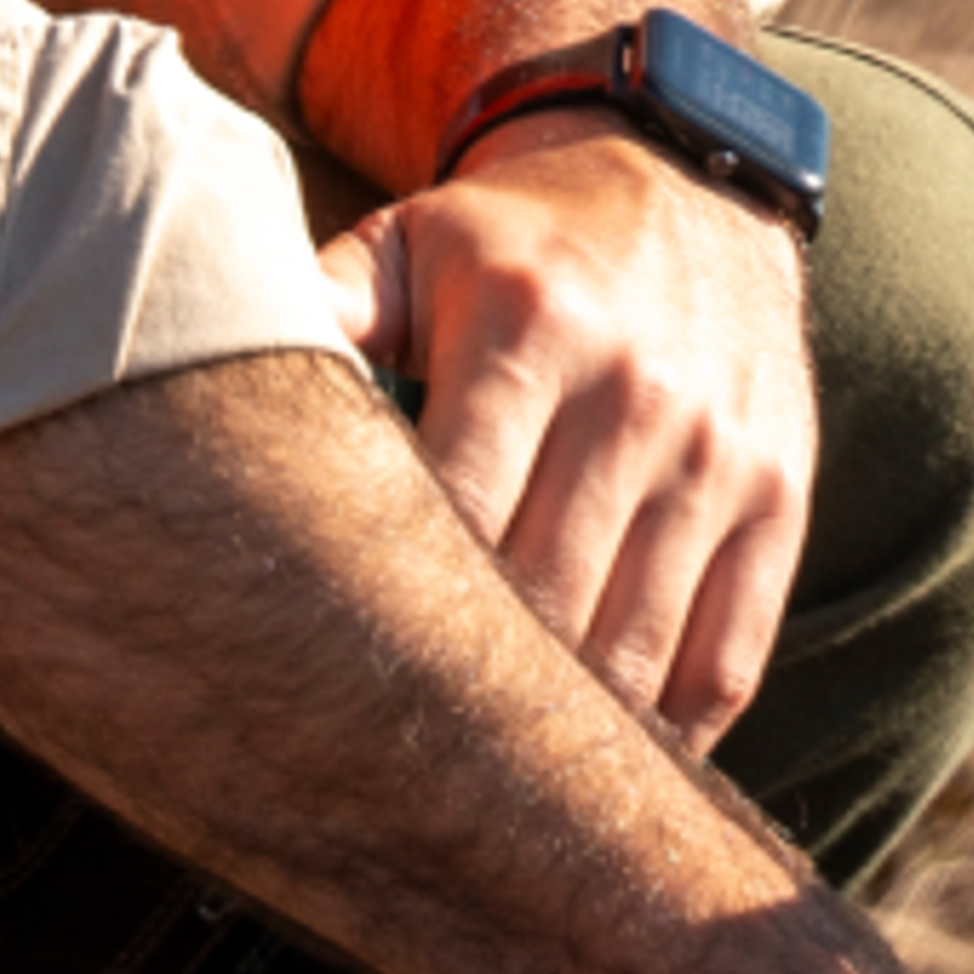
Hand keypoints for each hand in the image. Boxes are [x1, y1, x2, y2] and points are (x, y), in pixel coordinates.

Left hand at [318, 113, 815, 745]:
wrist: (695, 178)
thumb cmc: (520, 238)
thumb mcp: (411, 241)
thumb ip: (316, 308)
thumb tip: (192, 373)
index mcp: (527, 324)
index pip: (453, 508)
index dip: (393, 610)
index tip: (330, 681)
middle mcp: (636, 390)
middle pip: (545, 594)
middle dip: (469, 690)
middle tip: (391, 767)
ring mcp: (720, 452)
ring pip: (637, 646)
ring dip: (566, 735)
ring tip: (487, 796)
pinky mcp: (781, 496)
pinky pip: (729, 654)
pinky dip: (670, 734)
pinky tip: (604, 767)